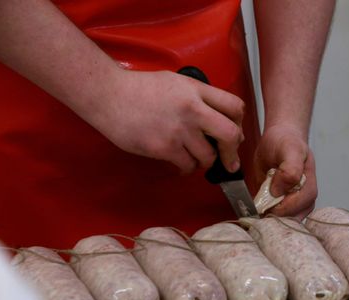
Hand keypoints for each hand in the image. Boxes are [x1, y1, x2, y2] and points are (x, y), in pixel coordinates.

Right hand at [83, 69, 244, 173]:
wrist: (108, 95)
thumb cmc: (140, 89)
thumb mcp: (176, 82)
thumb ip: (200, 97)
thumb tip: (222, 121)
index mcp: (196, 90)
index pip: (235, 106)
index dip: (239, 122)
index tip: (235, 133)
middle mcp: (192, 109)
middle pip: (231, 135)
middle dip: (233, 152)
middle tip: (230, 161)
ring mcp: (179, 129)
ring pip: (208, 156)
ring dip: (204, 162)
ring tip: (194, 157)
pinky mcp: (164, 147)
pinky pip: (187, 165)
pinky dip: (187, 168)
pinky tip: (181, 164)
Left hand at [253, 124, 317, 218]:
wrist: (281, 139)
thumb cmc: (286, 143)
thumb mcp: (289, 150)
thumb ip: (290, 170)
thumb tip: (278, 192)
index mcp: (309, 187)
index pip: (296, 206)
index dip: (280, 208)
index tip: (263, 204)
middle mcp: (305, 200)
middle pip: (291, 219)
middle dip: (273, 217)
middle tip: (256, 212)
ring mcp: (294, 206)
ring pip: (284, 223)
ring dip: (269, 220)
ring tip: (256, 212)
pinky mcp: (282, 207)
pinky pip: (275, 219)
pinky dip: (265, 218)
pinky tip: (257, 212)